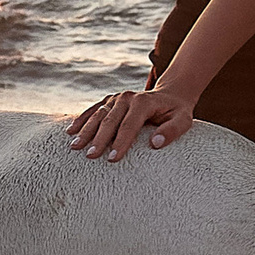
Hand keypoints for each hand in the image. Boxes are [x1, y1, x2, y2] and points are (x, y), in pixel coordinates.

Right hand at [66, 85, 195, 162]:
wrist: (170, 95)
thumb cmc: (177, 112)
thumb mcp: (183, 121)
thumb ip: (172, 131)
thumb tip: (155, 143)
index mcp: (143, 102)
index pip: (129, 125)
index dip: (120, 142)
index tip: (111, 158)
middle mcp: (127, 97)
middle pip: (110, 120)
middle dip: (99, 139)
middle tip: (89, 156)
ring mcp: (117, 98)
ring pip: (98, 114)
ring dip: (86, 130)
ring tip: (75, 146)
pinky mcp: (110, 100)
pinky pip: (93, 109)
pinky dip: (82, 119)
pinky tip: (71, 130)